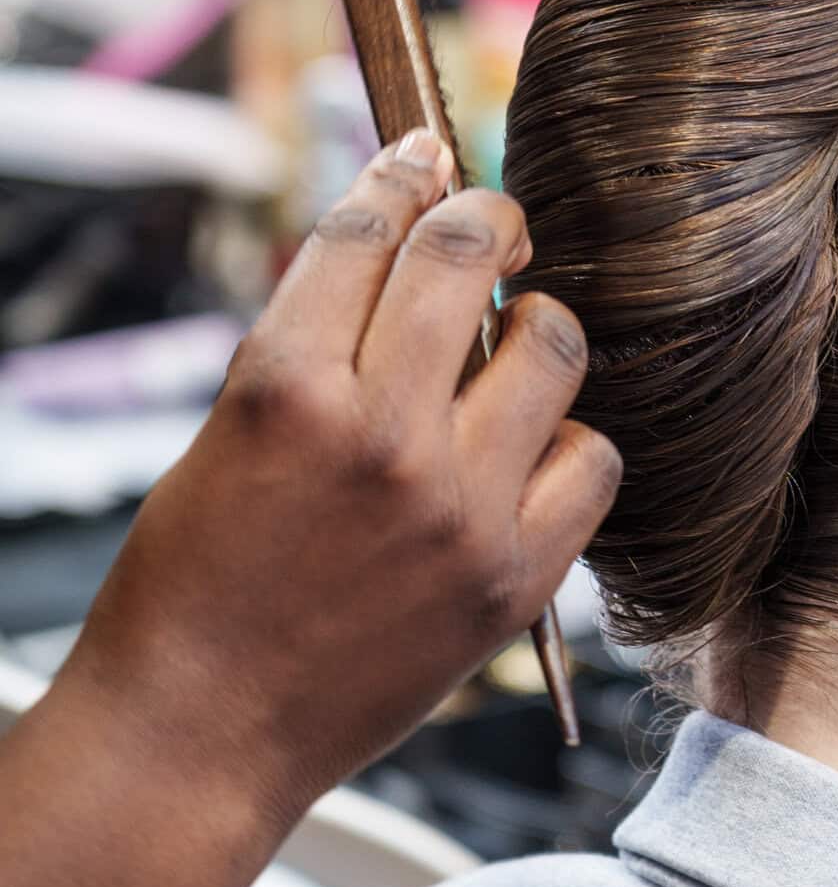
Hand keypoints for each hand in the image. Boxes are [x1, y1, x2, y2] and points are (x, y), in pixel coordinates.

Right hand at [58, 135, 619, 832]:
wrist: (202, 737)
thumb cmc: (194, 584)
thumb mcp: (227, 432)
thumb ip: (315, 343)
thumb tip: (400, 247)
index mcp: (285, 388)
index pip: (369, 230)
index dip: (403, 173)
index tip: (427, 150)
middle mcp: (382, 437)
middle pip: (467, 258)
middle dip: (485, 216)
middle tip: (492, 220)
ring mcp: (460, 510)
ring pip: (556, 349)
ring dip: (536, 330)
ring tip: (513, 348)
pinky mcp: (514, 578)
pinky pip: (594, 461)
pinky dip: (568, 441)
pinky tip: (531, 450)